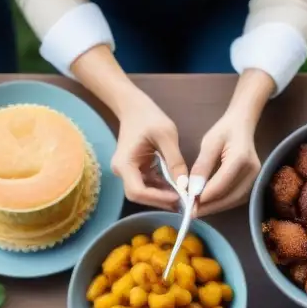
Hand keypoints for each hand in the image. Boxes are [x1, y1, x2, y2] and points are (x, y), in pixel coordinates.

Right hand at [113, 92, 186, 210]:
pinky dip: (161, 187)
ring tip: (182, 194)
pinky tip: (175, 186)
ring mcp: (126, 172)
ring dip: (162, 195)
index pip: (137, 191)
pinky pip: (147, 184)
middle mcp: (122, 171)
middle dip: (160, 200)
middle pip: (138, 196)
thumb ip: (175, 161)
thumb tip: (185, 185)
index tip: (178, 198)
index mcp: (125, 164)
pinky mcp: (134, 170)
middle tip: (182, 200)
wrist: (133, 106)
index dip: (157, 198)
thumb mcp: (166, 135)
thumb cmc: (148, 117)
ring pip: (143, 192)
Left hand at [190, 108, 260, 216]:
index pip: (221, 184)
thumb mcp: (209, 143)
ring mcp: (256, 178)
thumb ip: (201, 166)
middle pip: (229, 197)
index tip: (188, 203)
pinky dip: (222, 203)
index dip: (204, 197)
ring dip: (215, 207)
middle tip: (191, 213)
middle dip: (209, 207)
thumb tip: (192, 190)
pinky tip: (209, 204)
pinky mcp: (253, 183)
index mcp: (241, 158)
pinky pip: (237, 198)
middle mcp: (252, 171)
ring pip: (234, 200)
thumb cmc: (224, 131)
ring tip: (198, 210)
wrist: (242, 125)